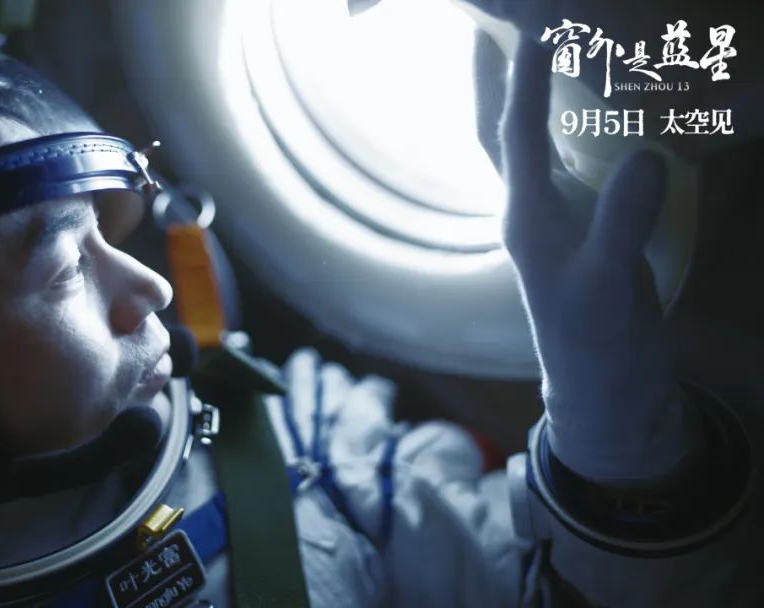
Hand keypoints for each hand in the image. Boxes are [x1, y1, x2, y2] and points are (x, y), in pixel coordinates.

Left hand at [500, 40, 700, 483]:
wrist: (605, 389)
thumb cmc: (596, 342)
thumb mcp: (608, 286)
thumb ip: (621, 223)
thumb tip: (647, 156)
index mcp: (526, 219)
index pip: (515, 135)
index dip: (522, 81)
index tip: (530, 30)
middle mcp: (532, 210)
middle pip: (504, 133)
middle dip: (498, 79)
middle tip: (503, 30)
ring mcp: (557, 218)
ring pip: (537, 145)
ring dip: (534, 98)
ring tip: (546, 52)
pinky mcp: (584, 228)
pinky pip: (572, 165)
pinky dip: (576, 131)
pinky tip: (596, 113)